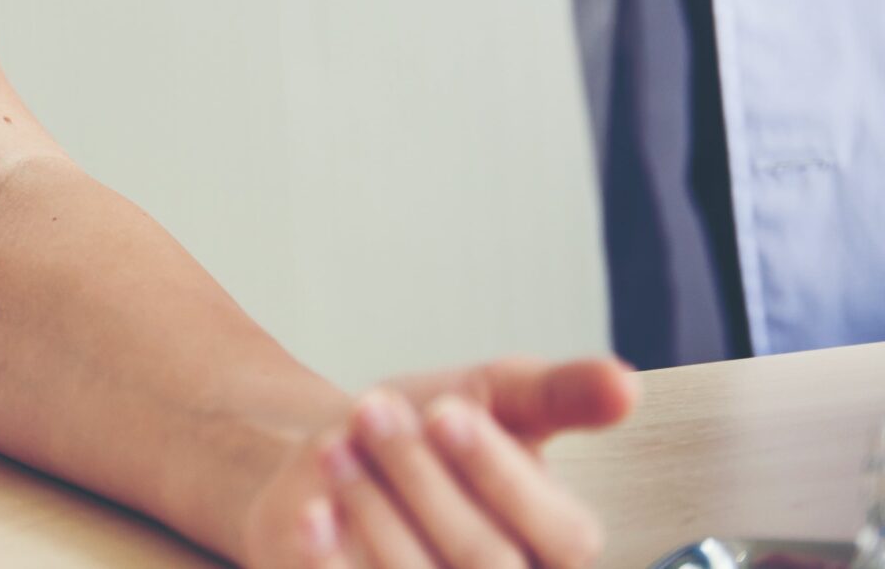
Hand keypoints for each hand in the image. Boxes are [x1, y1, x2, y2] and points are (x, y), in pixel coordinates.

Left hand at [241, 357, 638, 568]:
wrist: (335, 458)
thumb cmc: (427, 431)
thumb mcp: (495, 398)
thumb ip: (558, 394)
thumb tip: (625, 385)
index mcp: (556, 548)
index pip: (565, 538)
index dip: (502, 474)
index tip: (446, 410)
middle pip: (487, 559)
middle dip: (423, 476)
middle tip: (373, 410)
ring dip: (375, 508)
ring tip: (335, 446)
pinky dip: (331, 558)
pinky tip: (313, 513)